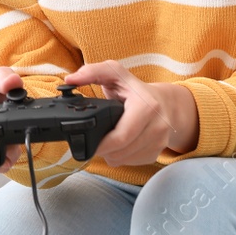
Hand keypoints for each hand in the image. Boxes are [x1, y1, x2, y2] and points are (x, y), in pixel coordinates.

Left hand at [66, 61, 197, 167]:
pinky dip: (123, 158)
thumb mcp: (115, 73)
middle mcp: (158, 125)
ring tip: (106, 143)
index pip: (122, 136)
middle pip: (122, 151)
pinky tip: (119, 146)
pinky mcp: (158, 151)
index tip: (90, 142)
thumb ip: (92, 72)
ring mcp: (160, 141)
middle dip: (104, 151)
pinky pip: (134, 162)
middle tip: (94, 144)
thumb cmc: (134, 88)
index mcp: (146, 105)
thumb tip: (70, 79)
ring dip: (112, 156)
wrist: (165, 102)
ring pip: (127, 159)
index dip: (102, 143)